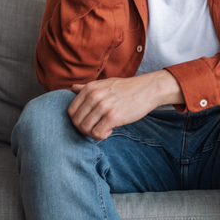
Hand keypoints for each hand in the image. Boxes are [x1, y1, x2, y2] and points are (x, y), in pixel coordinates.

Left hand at [68, 70, 182, 139]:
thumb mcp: (105, 83)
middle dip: (84, 129)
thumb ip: (87, 87)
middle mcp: (94, 96)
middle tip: (96, 129)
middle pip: (76, 121)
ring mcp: (103, 106)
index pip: (71, 111)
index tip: (88, 123)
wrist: (148, 89)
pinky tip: (110, 130)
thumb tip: (72, 88)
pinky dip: (102, 136)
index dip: (77, 120)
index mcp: (90, 88)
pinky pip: (98, 133)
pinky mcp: (113, 116)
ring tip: (104, 129)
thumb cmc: (127, 88)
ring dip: (93, 133)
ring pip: (85, 129)